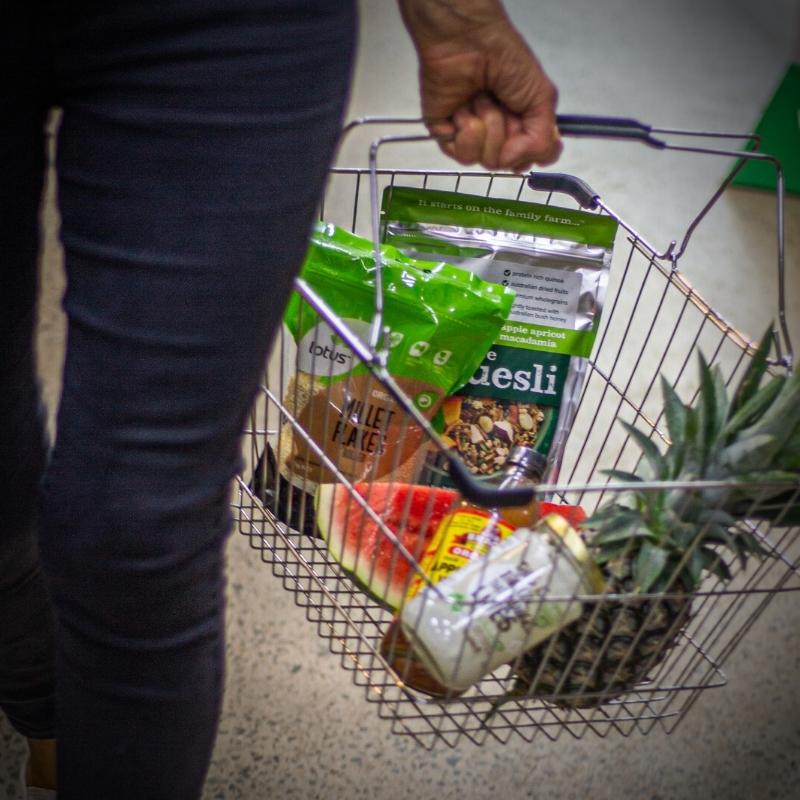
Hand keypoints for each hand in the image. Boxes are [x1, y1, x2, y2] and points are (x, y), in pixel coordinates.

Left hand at [399, 0, 560, 171]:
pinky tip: (464, 108)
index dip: (529, 150)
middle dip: (507, 131)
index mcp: (521, 125)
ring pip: (486, 160)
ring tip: (481, 99)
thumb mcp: (541, 97)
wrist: (468, 42)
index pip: (531, 158)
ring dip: (488, 125)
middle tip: (502, 104)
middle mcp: (497, 134)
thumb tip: (518, 163)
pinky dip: (468, 129)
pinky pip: (464, 154)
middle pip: (507, 163)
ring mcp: (472, 137)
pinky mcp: (448, 137)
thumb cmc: (504, 57)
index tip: (526, 128)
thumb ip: (543, 140)